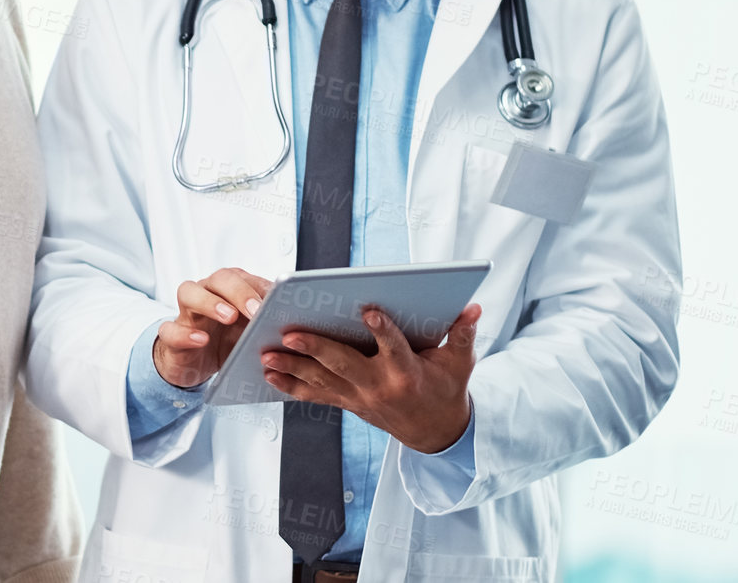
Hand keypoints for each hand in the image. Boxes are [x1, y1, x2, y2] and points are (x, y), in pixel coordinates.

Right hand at [152, 267, 272, 389]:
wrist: (195, 364)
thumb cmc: (227, 342)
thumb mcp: (252, 333)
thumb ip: (270, 323)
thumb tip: (300, 320)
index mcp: (230, 290)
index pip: (245, 277)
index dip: (260, 287)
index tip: (278, 301)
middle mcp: (207, 294)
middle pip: (219, 279)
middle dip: (239, 291)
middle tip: (256, 310)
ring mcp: (187, 313)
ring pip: (188, 292)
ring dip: (210, 302)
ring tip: (228, 316)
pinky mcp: (171, 336)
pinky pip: (170, 329)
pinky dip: (184, 333)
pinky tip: (200, 339)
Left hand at [260, 303, 481, 453]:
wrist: (434, 431)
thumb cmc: (446, 388)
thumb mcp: (460, 364)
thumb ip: (463, 334)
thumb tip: (472, 307)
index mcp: (408, 373)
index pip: (395, 349)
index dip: (384, 331)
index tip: (370, 310)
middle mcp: (379, 386)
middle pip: (344, 365)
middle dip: (316, 349)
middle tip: (290, 333)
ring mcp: (359, 397)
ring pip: (322, 381)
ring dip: (292, 368)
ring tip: (265, 355)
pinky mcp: (347, 402)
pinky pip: (315, 396)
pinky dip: (291, 387)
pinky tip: (268, 375)